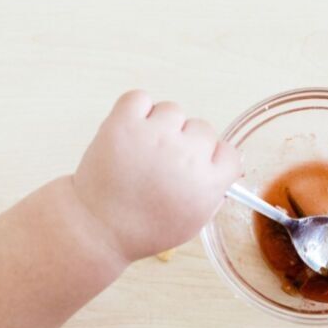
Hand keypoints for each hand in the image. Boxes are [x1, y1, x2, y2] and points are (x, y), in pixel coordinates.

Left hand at [72, 90, 241, 261]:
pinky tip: (131, 132)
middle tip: (164, 162)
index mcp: (207, 183)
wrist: (99, 228)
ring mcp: (154, 136)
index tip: (199, 165)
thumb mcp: (193, 222)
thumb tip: (223, 167)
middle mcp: (186, 156)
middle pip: (202, 128)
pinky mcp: (124, 123)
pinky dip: (136, 110)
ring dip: (161, 125)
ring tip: (143, 149)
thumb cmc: (145, 229)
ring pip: (173, 111)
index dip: (213, 158)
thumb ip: (213, 193)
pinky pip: (140, 98)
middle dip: (186, 142)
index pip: (228, 152)